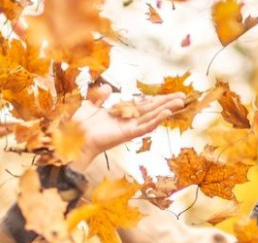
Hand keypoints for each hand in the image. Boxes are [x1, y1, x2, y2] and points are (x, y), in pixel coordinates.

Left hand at [69, 86, 184, 168]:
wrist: (73, 138)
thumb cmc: (79, 125)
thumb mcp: (89, 105)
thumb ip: (99, 97)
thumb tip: (106, 88)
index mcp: (121, 113)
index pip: (143, 104)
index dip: (157, 99)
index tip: (170, 94)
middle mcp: (128, 121)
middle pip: (152, 109)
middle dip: (168, 102)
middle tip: (184, 97)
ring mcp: (129, 128)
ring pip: (152, 117)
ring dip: (167, 109)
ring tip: (181, 102)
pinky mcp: (127, 134)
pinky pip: (144, 127)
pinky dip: (155, 120)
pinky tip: (167, 113)